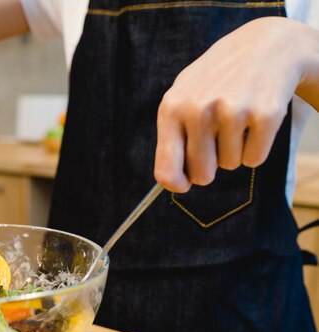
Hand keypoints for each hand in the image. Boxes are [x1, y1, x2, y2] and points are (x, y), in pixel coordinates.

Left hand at [154, 16, 317, 192]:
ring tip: (236, 119)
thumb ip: (172, 139)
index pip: (166, 169)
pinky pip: (255, 159)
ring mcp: (232, 111)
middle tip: (217, 141)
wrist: (263, 46)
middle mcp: (198, 110)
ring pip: (230, 165)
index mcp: (171, 109)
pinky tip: (254, 120)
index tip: (184, 185)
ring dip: (235, 150)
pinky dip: (256, 148)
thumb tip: (173, 184)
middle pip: (202, 174)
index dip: (176, 185)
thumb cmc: (214, 82)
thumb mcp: (183, 99)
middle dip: (210, 167)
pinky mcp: (265, 114)